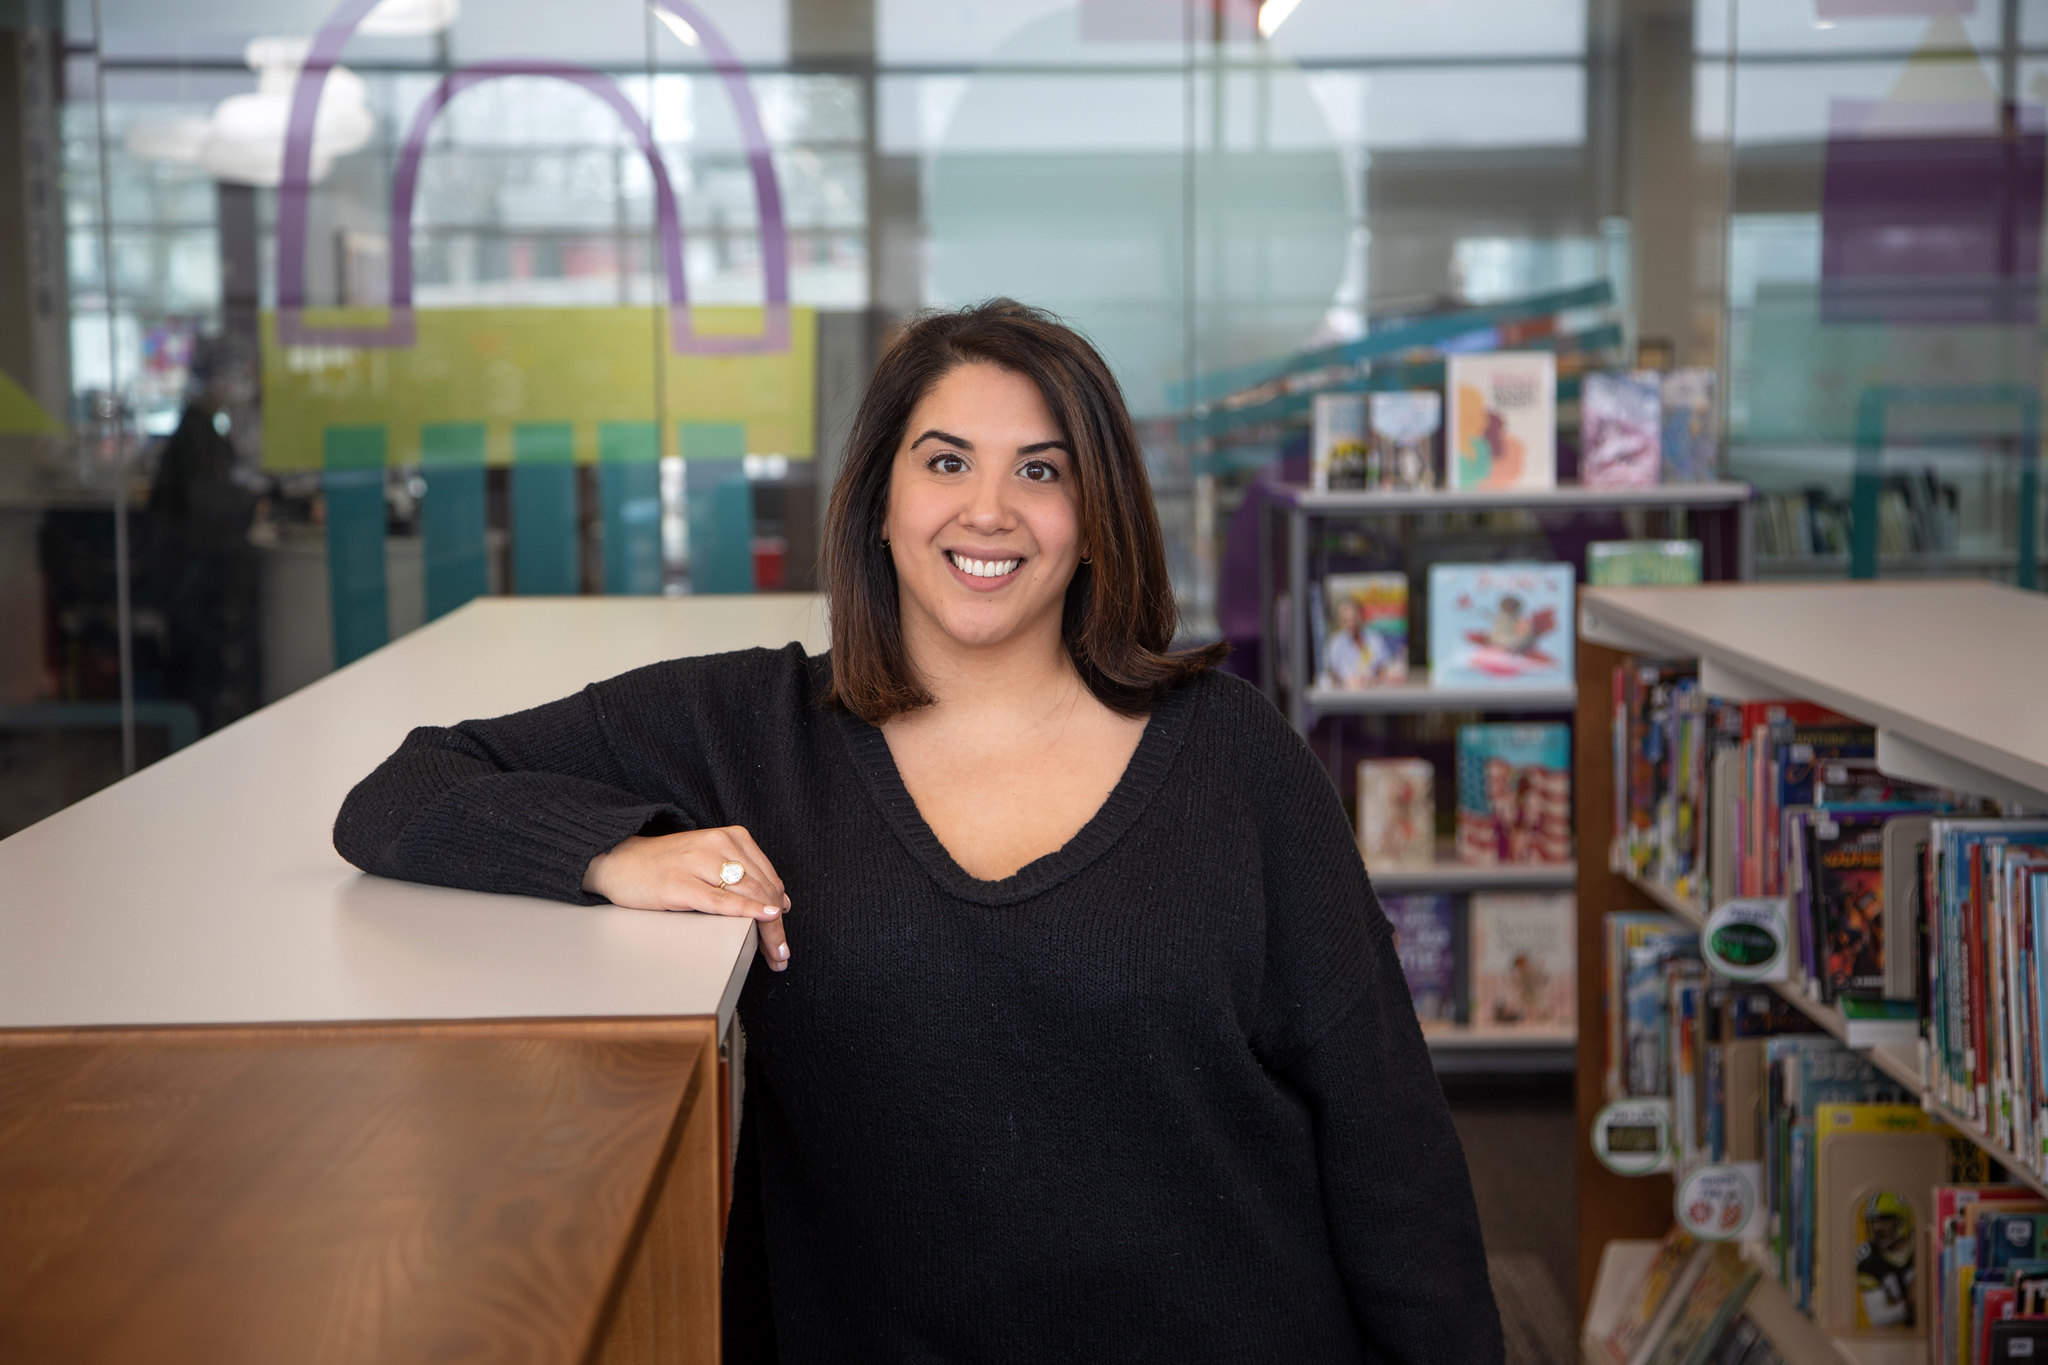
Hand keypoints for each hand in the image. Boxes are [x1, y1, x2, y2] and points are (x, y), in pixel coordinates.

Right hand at [582, 826, 792, 970]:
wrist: (620, 861)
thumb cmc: (666, 865)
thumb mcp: (710, 862)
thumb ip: (744, 877)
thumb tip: (780, 904)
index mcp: (732, 837)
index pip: (770, 878)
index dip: (782, 910)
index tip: (784, 937)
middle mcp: (719, 845)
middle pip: (764, 890)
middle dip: (777, 927)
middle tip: (781, 954)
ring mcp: (698, 862)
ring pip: (749, 896)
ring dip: (767, 930)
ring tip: (773, 954)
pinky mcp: (679, 883)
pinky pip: (721, 901)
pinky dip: (746, 911)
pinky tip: (763, 919)